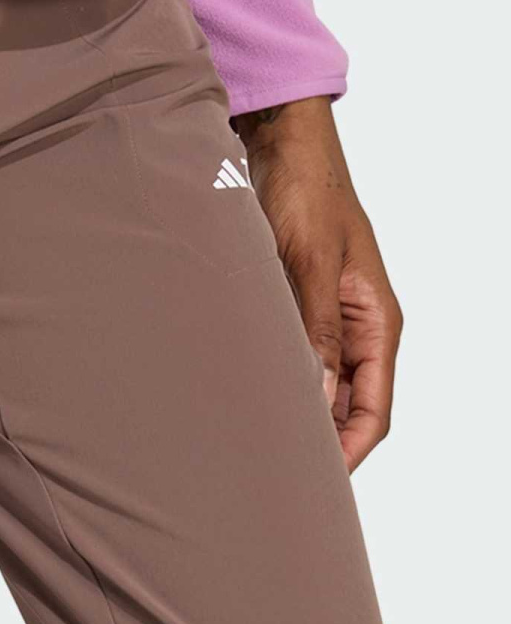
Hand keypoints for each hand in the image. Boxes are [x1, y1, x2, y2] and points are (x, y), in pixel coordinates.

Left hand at [232, 95, 400, 472]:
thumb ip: (315, 328)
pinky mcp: (296, 296)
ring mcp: (327, 311)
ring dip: (296, 406)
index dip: (351, 451)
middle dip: (321, 440)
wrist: (283, 140)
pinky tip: (246, 388)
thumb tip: (316, 397)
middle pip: (347, 403)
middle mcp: (356, 324)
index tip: (320, 483)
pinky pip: (294, 349)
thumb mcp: (311, 261)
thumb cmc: (307, 190)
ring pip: (318, 379)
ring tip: (257, 439)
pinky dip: (278, 371)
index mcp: (376, 322)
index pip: (375, 409)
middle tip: (277, 471)